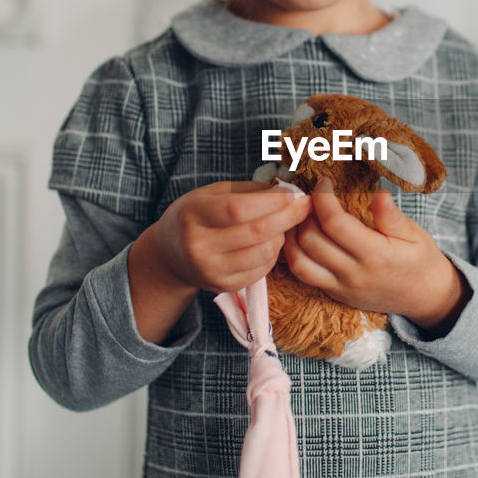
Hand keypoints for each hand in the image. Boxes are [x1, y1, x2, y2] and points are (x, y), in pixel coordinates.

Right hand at [127, 181, 311, 343]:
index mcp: (193, 216)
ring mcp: (211, 271)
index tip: (294, 195)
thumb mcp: (211, 194)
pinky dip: (274, 254)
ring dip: (282, 235)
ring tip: (283, 223)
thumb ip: (248, 191)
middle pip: (256, 232)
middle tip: (306, 206)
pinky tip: (272, 241)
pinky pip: (262, 270)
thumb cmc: (196, 216)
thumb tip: (288, 190)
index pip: (238, 209)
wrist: (171, 255)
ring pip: (264, 253)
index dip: (272, 202)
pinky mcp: (224, 286)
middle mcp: (199, 247)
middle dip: (288, 217)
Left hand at [284, 178, 470, 331]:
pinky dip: (294, 253)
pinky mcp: (334, 294)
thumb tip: (380, 194)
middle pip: (311, 240)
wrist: (425, 297)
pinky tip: (299, 235)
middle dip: (303, 213)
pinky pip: (304, 274)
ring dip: (292, 234)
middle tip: (309, 196)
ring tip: (299, 214)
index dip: (323, 198)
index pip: (335, 223)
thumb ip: (392, 217)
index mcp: (376, 255)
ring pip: (299, 261)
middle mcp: (354, 274)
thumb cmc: (420, 260)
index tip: (323, 182)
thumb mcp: (415, 234)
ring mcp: (341, 287)